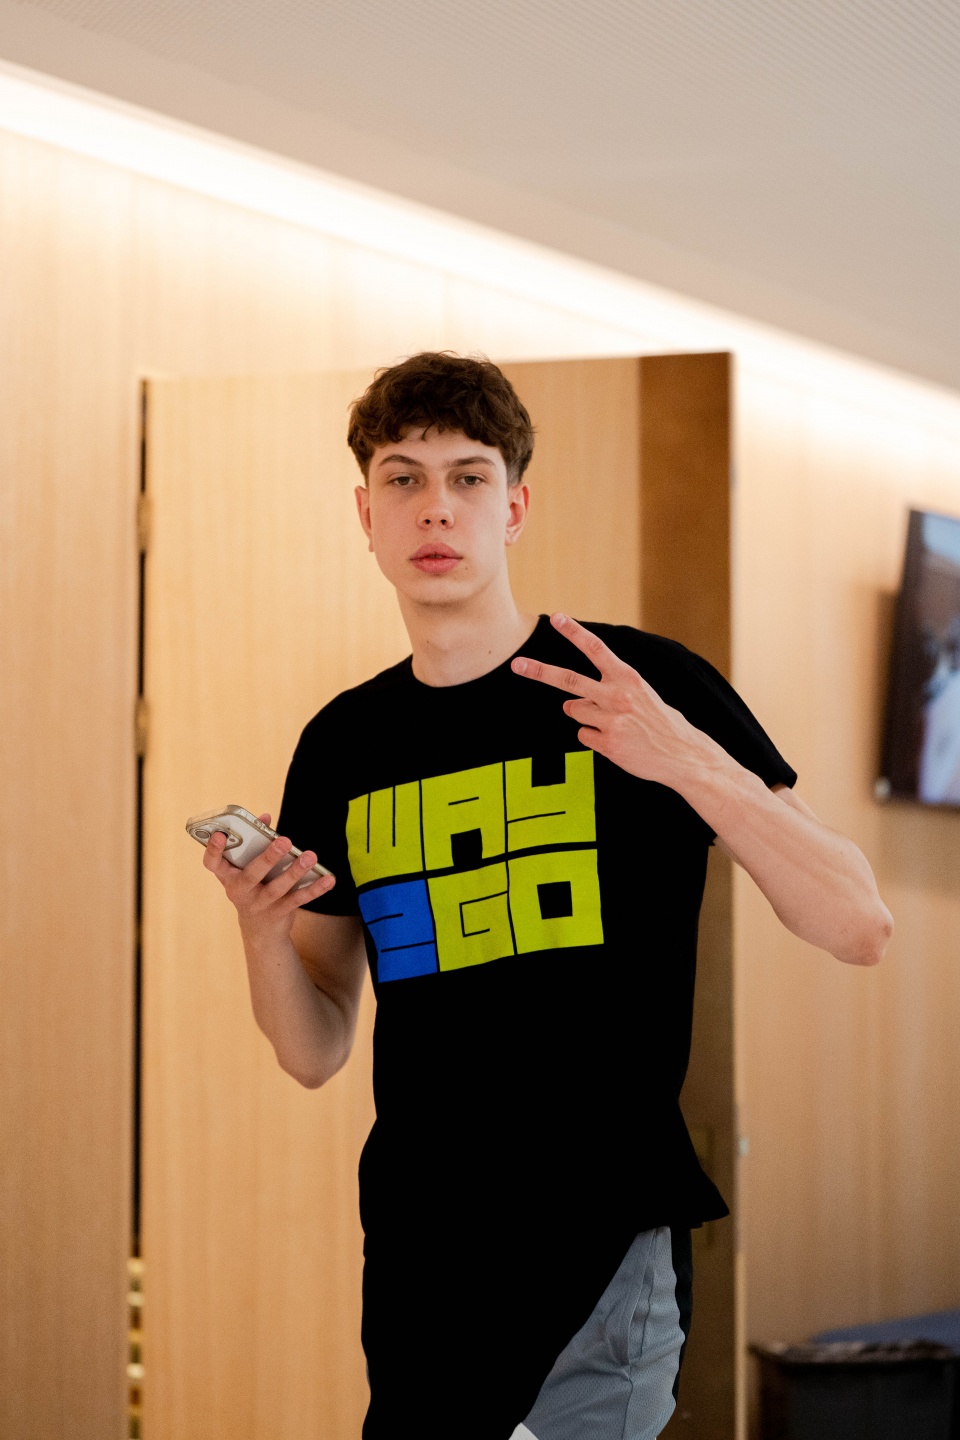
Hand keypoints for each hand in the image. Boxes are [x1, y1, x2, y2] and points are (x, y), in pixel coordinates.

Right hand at [202, 812, 335, 939]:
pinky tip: (328, 879)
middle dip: (269, 857)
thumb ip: (256, 840)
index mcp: (228, 876)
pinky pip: (298, 899)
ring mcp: (258, 904)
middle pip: (252, 874)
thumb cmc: (252, 886)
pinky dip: (315, 889)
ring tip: (310, 857)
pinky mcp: (278, 913)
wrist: (259, 931)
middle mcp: (240, 891)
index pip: (213, 863)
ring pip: (277, 888)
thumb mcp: (246, 868)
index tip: (220, 834)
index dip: (213, 849)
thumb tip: (265, 817)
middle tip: (284, 841)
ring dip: (295, 872)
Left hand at [511, 613, 717, 789]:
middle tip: (517, 665)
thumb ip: (608, 690)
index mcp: (628, 678)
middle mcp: (617, 695)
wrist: (683, 754)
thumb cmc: (659, 722)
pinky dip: (593, 738)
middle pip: (568, 679)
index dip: (574, 632)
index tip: (556, 618)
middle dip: (539, 671)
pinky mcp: (607, 743)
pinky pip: (582, 735)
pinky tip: (616, 742)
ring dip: (585, 716)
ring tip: (614, 724)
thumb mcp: (641, 694)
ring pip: (573, 710)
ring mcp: (611, 720)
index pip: (596, 649)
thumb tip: (569, 703)